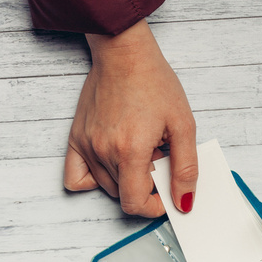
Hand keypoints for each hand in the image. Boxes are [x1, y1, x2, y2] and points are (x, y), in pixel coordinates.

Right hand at [64, 19, 197, 217]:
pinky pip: (76, 177)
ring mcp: (86, 146)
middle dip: (144, 186)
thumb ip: (185, 168)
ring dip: (125, 179)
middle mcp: (103, 152)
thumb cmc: (153, 82)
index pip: (135, 203)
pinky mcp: (75, 138)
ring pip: (106, 186)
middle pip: (123, 195)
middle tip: (157, 158)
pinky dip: (93, 179)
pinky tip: (111, 163)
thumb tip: (184, 201)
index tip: (165, 197)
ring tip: (138, 150)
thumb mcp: (183, 125)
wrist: (124, 54)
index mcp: (130, 151)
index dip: (154, 207)